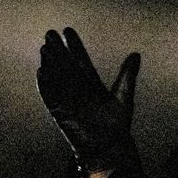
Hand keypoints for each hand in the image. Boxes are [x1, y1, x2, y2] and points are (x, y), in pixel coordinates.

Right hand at [37, 27, 140, 175]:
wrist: (109, 146)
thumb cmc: (117, 124)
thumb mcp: (123, 96)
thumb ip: (127, 75)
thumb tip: (136, 54)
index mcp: (91, 84)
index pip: (81, 61)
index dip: (74, 46)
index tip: (67, 30)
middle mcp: (77, 89)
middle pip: (65, 66)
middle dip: (58, 51)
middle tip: (49, 33)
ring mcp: (68, 100)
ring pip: (56, 78)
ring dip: (50, 64)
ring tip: (44, 48)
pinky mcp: (61, 113)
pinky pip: (51, 97)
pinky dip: (46, 86)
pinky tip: (41, 71)